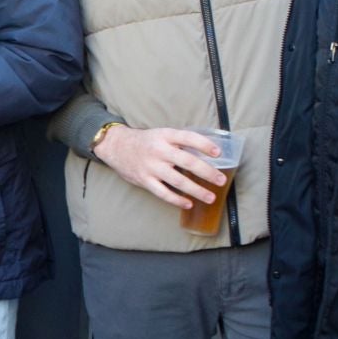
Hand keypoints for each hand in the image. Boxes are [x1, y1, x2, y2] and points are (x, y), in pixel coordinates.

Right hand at [93, 125, 224, 210]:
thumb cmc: (145, 142)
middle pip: (188, 162)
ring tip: (210, 197)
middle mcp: (159, 150)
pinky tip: (188, 203)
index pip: (188, 138)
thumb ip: (179, 143)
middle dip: (207, 172)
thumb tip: (205, 154)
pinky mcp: (144, 180)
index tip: (218, 152)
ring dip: (196, 190)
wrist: (116, 146)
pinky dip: (177, 200)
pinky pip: (163, 193)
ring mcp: (151, 166)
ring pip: (178, 181)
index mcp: (165, 135)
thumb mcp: (161, 134)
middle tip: (221, 180)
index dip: (204, 144)